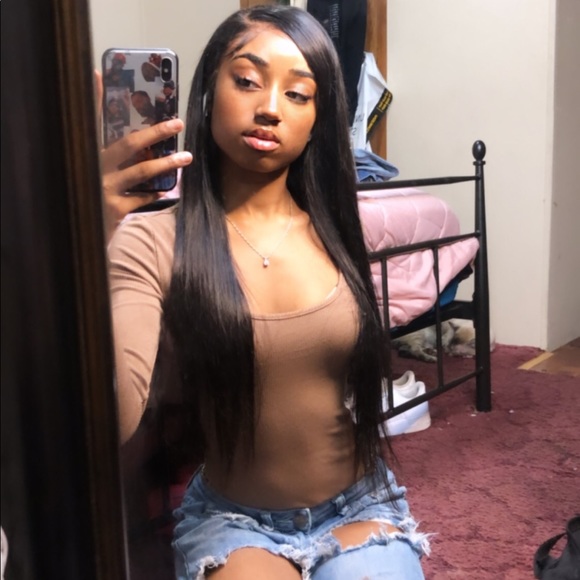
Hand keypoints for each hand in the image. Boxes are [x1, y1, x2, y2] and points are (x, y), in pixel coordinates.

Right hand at [94, 71, 192, 239]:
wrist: (80, 233)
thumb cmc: (91, 199)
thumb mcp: (95, 175)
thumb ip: (110, 159)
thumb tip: (134, 139)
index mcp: (89, 154)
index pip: (91, 121)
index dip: (93, 98)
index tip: (99, 74)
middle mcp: (94, 167)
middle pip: (127, 144)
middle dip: (154, 132)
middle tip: (176, 123)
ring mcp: (103, 187)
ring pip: (141, 171)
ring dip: (167, 164)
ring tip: (187, 157)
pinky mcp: (114, 208)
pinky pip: (142, 197)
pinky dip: (157, 193)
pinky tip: (169, 190)